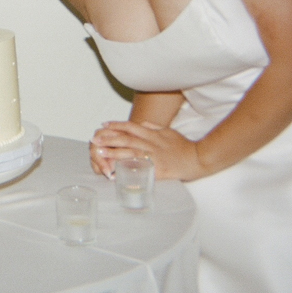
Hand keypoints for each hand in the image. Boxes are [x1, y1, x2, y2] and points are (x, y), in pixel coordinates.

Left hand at [90, 120, 205, 181]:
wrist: (197, 159)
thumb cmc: (183, 146)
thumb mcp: (168, 131)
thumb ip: (153, 127)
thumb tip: (141, 124)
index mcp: (153, 134)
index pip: (131, 127)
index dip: (117, 125)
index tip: (104, 125)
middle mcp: (151, 143)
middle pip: (126, 138)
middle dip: (109, 137)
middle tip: (95, 138)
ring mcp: (153, 156)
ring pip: (130, 151)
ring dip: (113, 151)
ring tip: (99, 150)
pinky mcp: (156, 169)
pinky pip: (138, 167)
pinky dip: (125, 166)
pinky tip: (114, 168)